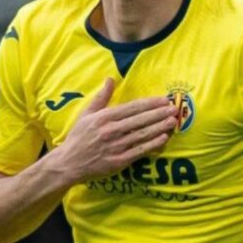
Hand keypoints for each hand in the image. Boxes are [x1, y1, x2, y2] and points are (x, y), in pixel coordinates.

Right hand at [52, 78, 177, 183]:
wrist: (68, 163)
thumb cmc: (78, 137)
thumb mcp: (86, 114)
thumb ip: (101, 97)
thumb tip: (110, 79)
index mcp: (104, 117)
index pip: (132, 107)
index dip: (150, 103)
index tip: (163, 99)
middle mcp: (111, 130)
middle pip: (140, 120)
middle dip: (159, 113)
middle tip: (174, 108)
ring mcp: (116, 146)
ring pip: (142, 134)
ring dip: (159, 127)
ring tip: (172, 121)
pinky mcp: (118, 161)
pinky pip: (139, 151)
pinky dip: (152, 144)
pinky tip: (163, 138)